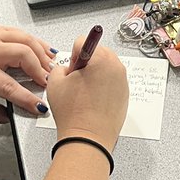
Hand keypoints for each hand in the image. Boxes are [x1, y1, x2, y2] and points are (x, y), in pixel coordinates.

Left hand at [0, 25, 56, 121]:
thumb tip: (12, 118)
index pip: (9, 87)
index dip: (27, 98)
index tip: (40, 107)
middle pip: (23, 55)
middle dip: (40, 70)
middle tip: (48, 83)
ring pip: (26, 40)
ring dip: (42, 54)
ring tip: (51, 67)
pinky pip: (23, 33)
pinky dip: (37, 42)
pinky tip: (45, 52)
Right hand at [46, 38, 128, 152]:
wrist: (88, 138)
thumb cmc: (74, 113)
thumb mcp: (55, 83)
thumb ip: (60, 67)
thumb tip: (67, 69)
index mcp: (100, 58)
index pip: (84, 41)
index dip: (73, 54)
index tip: (73, 68)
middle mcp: (115, 66)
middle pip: (98, 52)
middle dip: (86, 63)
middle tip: (76, 80)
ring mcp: (123, 81)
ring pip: (106, 67)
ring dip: (95, 74)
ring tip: (84, 93)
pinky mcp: (125, 94)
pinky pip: (112, 82)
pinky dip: (103, 86)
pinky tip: (92, 100)